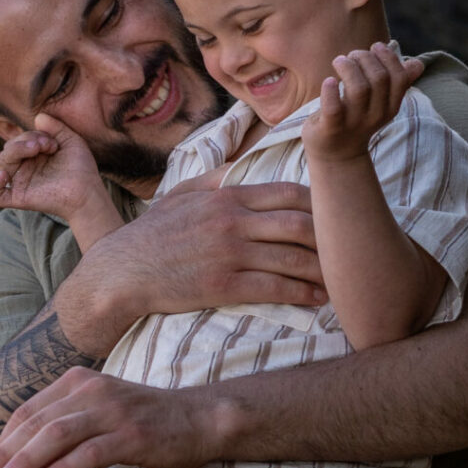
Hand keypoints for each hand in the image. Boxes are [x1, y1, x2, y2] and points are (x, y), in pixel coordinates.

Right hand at [0, 111, 109, 225]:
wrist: (88, 192)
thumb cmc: (81, 168)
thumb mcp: (70, 140)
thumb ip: (55, 127)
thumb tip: (38, 117)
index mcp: (33, 155)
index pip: (20, 138)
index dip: (31, 134)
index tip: (52, 141)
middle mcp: (25, 168)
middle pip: (9, 147)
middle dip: (25, 139)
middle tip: (47, 144)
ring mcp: (21, 182)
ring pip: (1, 161)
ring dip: (15, 150)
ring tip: (36, 149)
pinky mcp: (20, 198)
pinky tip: (4, 175)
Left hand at [0, 367, 220, 467]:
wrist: (202, 418)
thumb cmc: (146, 423)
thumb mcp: (99, 412)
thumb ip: (64, 426)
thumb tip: (19, 462)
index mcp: (78, 381)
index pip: (27, 413)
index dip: (1, 443)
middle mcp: (92, 390)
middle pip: (35, 424)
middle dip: (4, 455)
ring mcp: (114, 410)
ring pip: (56, 435)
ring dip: (24, 463)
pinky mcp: (134, 433)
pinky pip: (89, 452)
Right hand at [55, 179, 325, 350]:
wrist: (119, 273)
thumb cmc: (150, 235)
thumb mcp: (180, 195)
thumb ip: (213, 179)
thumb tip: (241, 168)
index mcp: (226, 196)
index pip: (288, 193)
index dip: (319, 204)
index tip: (335, 215)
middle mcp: (232, 221)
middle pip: (299, 224)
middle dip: (329, 238)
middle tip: (348, 248)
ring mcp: (228, 254)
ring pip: (292, 258)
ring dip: (322, 270)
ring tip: (342, 278)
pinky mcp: (222, 286)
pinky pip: (274, 289)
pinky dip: (301, 294)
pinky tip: (318, 299)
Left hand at [303, 41, 424, 162]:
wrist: (337, 156)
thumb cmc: (357, 120)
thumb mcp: (380, 103)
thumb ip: (398, 83)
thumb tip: (418, 64)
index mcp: (390, 106)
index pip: (399, 77)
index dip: (388, 57)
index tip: (374, 47)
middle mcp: (375, 115)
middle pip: (379, 78)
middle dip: (364, 58)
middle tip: (351, 56)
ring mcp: (354, 123)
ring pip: (359, 88)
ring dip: (348, 67)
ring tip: (339, 62)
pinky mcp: (332, 128)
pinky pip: (333, 108)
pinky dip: (330, 91)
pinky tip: (329, 81)